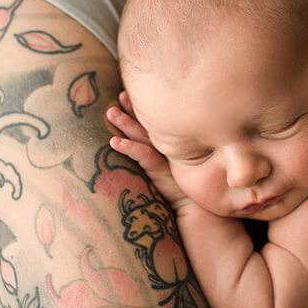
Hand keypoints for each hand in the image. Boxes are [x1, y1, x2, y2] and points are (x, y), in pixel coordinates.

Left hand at [106, 91, 189, 209]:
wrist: (197, 209)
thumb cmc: (182, 192)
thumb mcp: (169, 172)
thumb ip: (156, 160)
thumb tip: (140, 156)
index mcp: (169, 147)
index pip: (151, 125)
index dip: (138, 111)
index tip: (124, 97)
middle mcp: (168, 148)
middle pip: (147, 125)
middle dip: (132, 110)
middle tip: (119, 97)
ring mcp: (165, 157)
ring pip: (143, 136)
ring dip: (126, 124)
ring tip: (110, 113)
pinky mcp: (161, 169)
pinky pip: (143, 155)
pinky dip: (129, 148)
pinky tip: (114, 143)